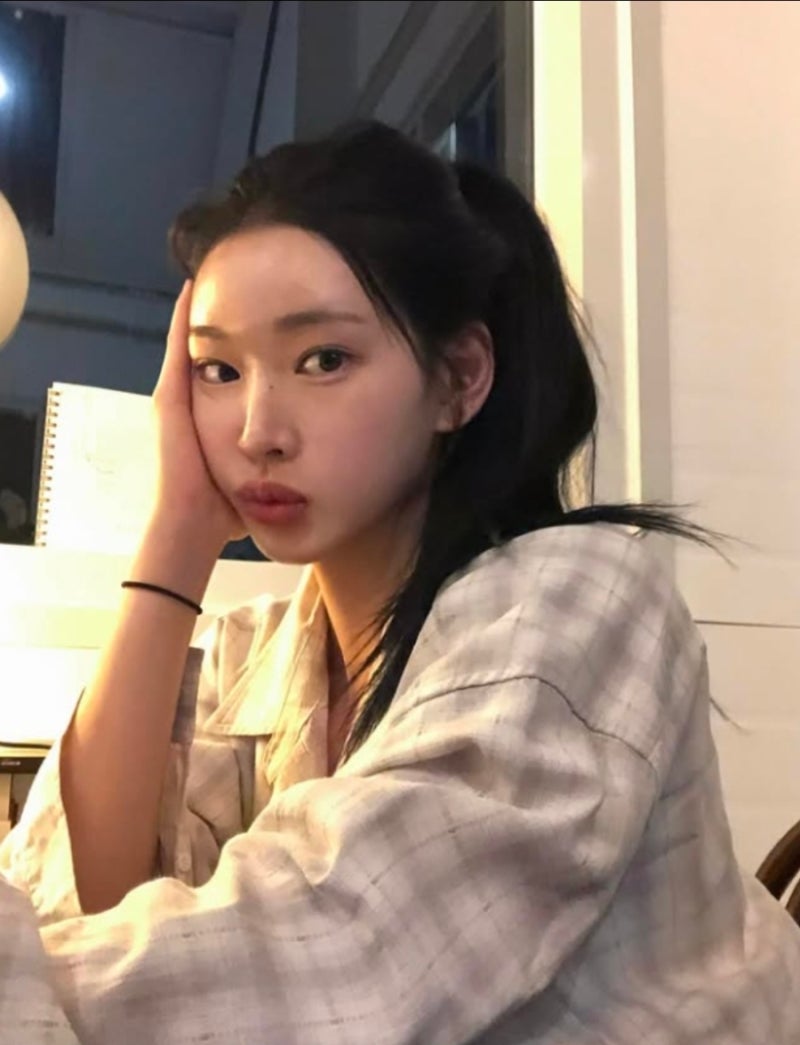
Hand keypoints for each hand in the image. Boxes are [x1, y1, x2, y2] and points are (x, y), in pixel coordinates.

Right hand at [150, 281, 246, 552]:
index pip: (224, 371)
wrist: (194, 524)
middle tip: (236, 282)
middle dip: (221, 320)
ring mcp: (173, 399)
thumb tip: (305, 456)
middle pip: (206, 352)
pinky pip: (177, 348)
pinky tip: (193, 289)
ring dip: (200, 311)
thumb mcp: (255, 472)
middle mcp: (186, 404)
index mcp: (208, 420)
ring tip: (212, 273)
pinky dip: (183, 319)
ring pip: (188, 343)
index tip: (257, 316)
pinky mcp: (168, 399)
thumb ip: (273, 459)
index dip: (237, 344)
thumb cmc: (225, 508)